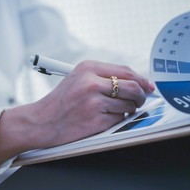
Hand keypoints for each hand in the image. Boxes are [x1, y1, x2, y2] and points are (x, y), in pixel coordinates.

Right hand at [35, 60, 154, 145]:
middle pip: (133, 87)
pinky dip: (118, 119)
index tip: (148, 86)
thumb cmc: (61, 101)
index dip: (141, 79)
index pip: (126, 71)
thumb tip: (137, 82)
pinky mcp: (96, 120)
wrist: (41, 121)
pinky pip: (120, 118)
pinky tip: (106, 118)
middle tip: (141, 100)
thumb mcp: (79, 79)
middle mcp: (91, 82)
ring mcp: (94, 102)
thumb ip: (105, 77)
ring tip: (117, 110)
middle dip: (141, 95)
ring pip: (128, 104)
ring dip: (129, 109)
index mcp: (88, 68)